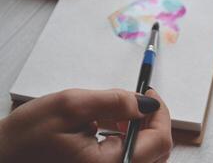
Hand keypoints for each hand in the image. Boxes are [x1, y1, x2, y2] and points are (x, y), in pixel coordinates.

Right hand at [0, 88, 171, 162]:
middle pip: (158, 150)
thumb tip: (147, 103)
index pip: (159, 141)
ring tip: (122, 113)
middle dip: (153, 119)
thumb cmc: (28, 136)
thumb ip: (115, 101)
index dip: (161, 113)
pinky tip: (116, 126)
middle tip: (138, 99)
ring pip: (148, 154)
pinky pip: (132, 158)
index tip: (151, 93)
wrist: (6, 157)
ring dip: (143, 128)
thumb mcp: (72, 106)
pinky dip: (132, 138)